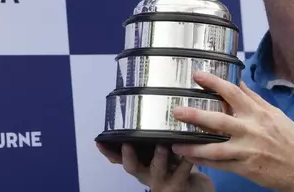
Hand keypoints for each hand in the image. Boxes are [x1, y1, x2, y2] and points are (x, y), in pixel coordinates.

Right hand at [97, 142, 213, 191]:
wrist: (194, 190)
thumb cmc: (177, 168)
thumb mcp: (162, 154)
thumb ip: (155, 139)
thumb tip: (152, 110)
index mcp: (141, 165)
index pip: (119, 159)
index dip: (108, 152)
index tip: (99, 141)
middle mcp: (147, 175)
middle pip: (132, 167)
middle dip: (128, 155)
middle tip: (127, 143)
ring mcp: (162, 182)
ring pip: (157, 169)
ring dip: (159, 156)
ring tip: (162, 144)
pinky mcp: (178, 185)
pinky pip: (182, 171)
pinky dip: (186, 161)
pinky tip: (189, 151)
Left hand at [170, 70, 293, 191]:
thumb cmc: (292, 140)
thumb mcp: (275, 115)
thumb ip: (255, 100)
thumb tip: (240, 83)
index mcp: (258, 113)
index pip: (233, 92)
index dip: (213, 82)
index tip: (197, 75)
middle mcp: (251, 129)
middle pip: (218, 119)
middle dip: (195, 114)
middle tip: (177, 110)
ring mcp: (247, 150)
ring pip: (214, 147)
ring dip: (193, 146)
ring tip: (176, 144)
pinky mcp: (245, 168)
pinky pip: (220, 164)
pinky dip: (205, 161)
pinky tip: (192, 158)